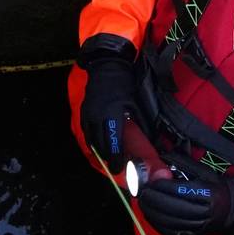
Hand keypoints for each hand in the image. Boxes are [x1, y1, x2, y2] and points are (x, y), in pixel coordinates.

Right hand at [77, 34, 138, 166]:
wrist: (107, 66)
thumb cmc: (125, 85)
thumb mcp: (136, 104)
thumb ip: (141, 124)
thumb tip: (150, 140)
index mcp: (112, 116)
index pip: (113, 144)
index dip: (116, 159)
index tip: (120, 167)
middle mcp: (97, 118)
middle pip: (101, 146)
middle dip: (108, 158)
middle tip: (116, 166)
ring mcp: (88, 115)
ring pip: (91, 140)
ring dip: (100, 151)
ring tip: (108, 158)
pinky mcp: (83, 112)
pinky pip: (86, 132)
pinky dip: (92, 141)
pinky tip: (99, 145)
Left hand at [137, 174, 233, 234]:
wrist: (231, 209)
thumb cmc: (215, 187)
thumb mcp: (204, 173)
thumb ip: (183, 168)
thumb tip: (161, 165)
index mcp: (211, 195)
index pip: (182, 192)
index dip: (164, 187)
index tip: (152, 182)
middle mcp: (207, 213)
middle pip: (175, 208)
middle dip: (155, 200)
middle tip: (143, 193)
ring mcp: (201, 228)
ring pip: (172, 222)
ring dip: (153, 213)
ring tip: (143, 203)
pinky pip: (172, 233)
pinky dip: (158, 224)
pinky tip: (150, 215)